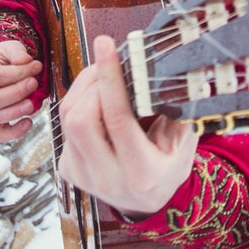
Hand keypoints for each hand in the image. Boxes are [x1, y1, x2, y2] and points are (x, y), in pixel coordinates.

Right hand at [0, 40, 42, 143]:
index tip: (36, 67)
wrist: (3, 65)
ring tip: (32, 104)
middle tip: (34, 84)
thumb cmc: (7, 56)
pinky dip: (14, 132)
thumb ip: (17, 51)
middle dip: (16, 94)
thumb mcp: (11, 46)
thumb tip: (24, 61)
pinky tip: (29, 122)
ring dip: (14, 112)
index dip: (18, 73)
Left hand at [56, 35, 199, 216]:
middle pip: (80, 119)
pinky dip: (78, 105)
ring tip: (104, 77)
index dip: (110, 78)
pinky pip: (64, 128)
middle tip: (109, 64)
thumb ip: (178, 111)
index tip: (106, 45)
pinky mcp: (68, 170)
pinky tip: (97, 102)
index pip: (118, 118)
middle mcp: (108, 179)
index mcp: (142, 173)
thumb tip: (171, 70)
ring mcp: (83, 177)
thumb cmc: (168, 166)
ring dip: (83, 89)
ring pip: (67, 120)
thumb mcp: (184, 144)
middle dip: (92, 83)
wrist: (146, 203)